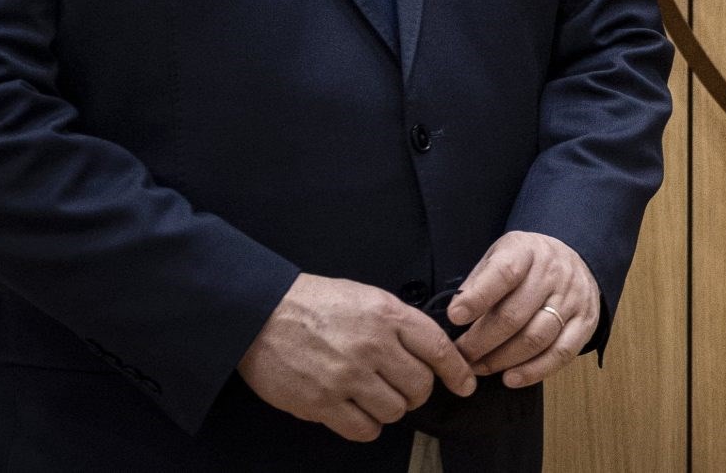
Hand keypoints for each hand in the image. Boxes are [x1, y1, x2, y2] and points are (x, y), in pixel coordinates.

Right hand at [237, 272, 473, 440]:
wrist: (260, 314)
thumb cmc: (312, 303)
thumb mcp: (364, 297)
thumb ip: (397, 322)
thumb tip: (427, 349)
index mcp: (386, 315)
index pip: (437, 347)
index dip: (457, 370)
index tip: (465, 383)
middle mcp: (372, 346)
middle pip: (419, 386)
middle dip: (416, 391)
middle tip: (401, 387)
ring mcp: (347, 377)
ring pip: (395, 410)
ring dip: (389, 408)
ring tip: (373, 396)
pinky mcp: (322, 403)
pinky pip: (364, 429)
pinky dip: (367, 426)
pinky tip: (358, 413)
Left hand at [447, 231, 601, 388]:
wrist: (573, 259)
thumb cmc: (527, 264)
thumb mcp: (500, 255)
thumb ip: (480, 280)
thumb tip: (456, 313)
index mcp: (527, 251)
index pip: (504, 273)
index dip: (478, 297)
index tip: (454, 317)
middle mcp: (554, 273)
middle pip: (515, 315)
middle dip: (481, 341)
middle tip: (460, 356)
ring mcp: (573, 298)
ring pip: (536, 338)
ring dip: (502, 360)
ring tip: (479, 368)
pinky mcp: (586, 322)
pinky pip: (561, 353)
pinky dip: (534, 371)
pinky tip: (511, 378)